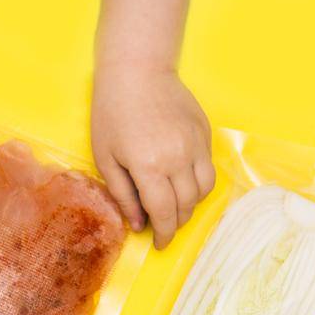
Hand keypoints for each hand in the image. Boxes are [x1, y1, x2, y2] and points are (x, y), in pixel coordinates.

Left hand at [91, 66, 214, 247]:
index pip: (165, 213)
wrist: (137, 69)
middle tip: (163, 226)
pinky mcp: (205, 132)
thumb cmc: (112, 112)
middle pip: (187, 205)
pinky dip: (198, 183)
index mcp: (149, 166)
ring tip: (174, 206)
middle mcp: (178, 157)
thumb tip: (139, 223)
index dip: (164, 234)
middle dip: (176, 222)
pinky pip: (208, 168)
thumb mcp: (106, 158)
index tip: (160, 244)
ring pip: (204, 190)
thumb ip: (123, 194)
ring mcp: (196, 143)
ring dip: (190, 205)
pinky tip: (181, 182)